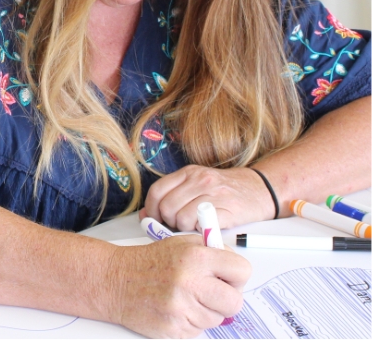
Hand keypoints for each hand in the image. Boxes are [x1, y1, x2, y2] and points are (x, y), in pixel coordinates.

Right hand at [107, 236, 250, 337]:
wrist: (117, 280)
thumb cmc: (151, 261)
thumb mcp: (181, 243)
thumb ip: (211, 251)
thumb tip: (236, 266)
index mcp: (196, 256)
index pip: (241, 271)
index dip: (237, 275)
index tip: (229, 276)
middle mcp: (191, 282)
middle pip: (235, 302)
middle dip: (228, 298)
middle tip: (214, 291)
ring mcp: (182, 309)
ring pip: (216, 319)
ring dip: (207, 311)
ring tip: (188, 297)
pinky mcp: (174, 330)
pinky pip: (199, 331)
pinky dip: (192, 322)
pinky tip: (177, 307)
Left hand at [142, 165, 275, 230]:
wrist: (259, 189)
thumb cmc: (224, 191)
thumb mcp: (196, 185)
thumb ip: (172, 196)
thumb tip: (145, 215)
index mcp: (188, 172)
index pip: (157, 191)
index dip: (152, 210)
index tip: (156, 220)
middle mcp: (199, 179)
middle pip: (167, 207)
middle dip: (169, 223)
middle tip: (179, 226)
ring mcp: (213, 193)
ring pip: (181, 218)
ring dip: (184, 230)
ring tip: (193, 227)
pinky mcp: (226, 209)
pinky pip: (200, 225)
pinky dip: (199, 232)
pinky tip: (205, 229)